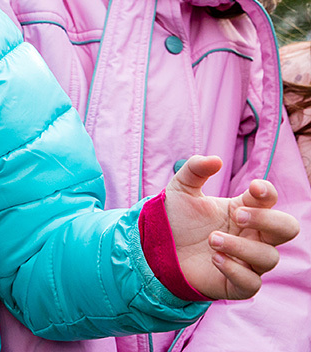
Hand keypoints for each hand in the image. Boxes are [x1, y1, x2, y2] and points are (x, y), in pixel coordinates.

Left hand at [167, 155, 299, 299]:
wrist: (156, 248)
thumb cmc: (176, 218)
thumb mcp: (181, 188)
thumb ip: (195, 169)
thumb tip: (215, 159)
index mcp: (244, 209)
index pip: (271, 200)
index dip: (268, 192)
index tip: (253, 188)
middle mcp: (252, 235)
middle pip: (287, 228)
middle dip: (268, 220)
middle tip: (238, 215)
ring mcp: (247, 261)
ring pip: (269, 257)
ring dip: (241, 247)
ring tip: (212, 240)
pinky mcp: (236, 284)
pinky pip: (252, 284)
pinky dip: (236, 271)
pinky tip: (215, 259)